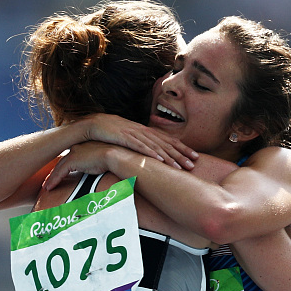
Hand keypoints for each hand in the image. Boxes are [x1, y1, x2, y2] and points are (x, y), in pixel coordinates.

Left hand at [42, 142, 118, 190]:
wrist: (117, 155)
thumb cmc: (118, 159)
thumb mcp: (108, 160)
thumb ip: (102, 164)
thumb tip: (106, 173)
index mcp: (86, 144)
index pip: (73, 155)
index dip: (66, 165)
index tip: (62, 172)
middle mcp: (78, 146)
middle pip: (63, 160)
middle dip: (56, 170)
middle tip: (50, 179)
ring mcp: (74, 152)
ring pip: (59, 166)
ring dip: (52, 177)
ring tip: (47, 186)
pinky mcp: (72, 160)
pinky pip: (59, 172)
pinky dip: (53, 180)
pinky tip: (49, 188)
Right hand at [80, 114, 197, 168]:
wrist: (95, 123)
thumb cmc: (113, 132)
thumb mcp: (131, 138)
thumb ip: (143, 145)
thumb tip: (153, 155)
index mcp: (147, 132)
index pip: (169, 140)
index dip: (183, 148)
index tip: (195, 156)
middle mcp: (144, 131)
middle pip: (166, 143)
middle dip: (181, 154)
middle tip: (194, 164)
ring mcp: (135, 134)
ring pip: (156, 146)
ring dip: (169, 157)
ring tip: (180, 167)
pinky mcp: (125, 137)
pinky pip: (140, 146)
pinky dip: (150, 153)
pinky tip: (159, 160)